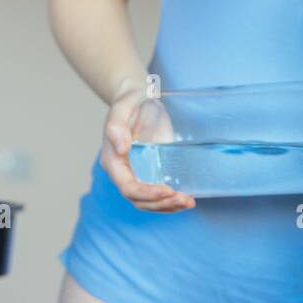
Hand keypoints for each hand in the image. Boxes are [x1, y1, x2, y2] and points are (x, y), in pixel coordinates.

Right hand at [100, 82, 194, 212]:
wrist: (140, 97)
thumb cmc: (131, 100)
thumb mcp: (123, 106)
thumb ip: (116, 125)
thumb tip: (120, 148)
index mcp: (113, 160)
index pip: (128, 187)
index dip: (147, 193)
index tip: (168, 190)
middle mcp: (124, 171)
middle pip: (139, 200)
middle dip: (161, 203)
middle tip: (184, 199)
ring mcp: (139, 173)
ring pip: (150, 202)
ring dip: (168, 206)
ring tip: (188, 202)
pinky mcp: (153, 171)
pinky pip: (159, 194)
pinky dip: (172, 201)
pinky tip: (188, 199)